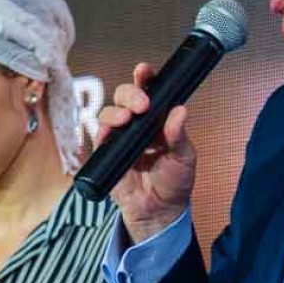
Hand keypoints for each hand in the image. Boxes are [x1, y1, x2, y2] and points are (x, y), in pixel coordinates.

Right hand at [99, 61, 196, 243]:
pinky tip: (109, 133)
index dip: (145, 78)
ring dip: (115, 112)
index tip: (144, 71)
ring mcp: (120, 137)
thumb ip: (179, 135)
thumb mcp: (184, 157)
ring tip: (125, 119)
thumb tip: (180, 110)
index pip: (150, 91)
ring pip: (109, 113)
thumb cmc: (174, 182)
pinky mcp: (107, 152)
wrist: (159, 211)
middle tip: (141, 104)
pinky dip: (102, 132)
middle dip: (130, 94)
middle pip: (125, 96)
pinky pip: (99, 137)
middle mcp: (137, 123)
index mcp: (158, 119)